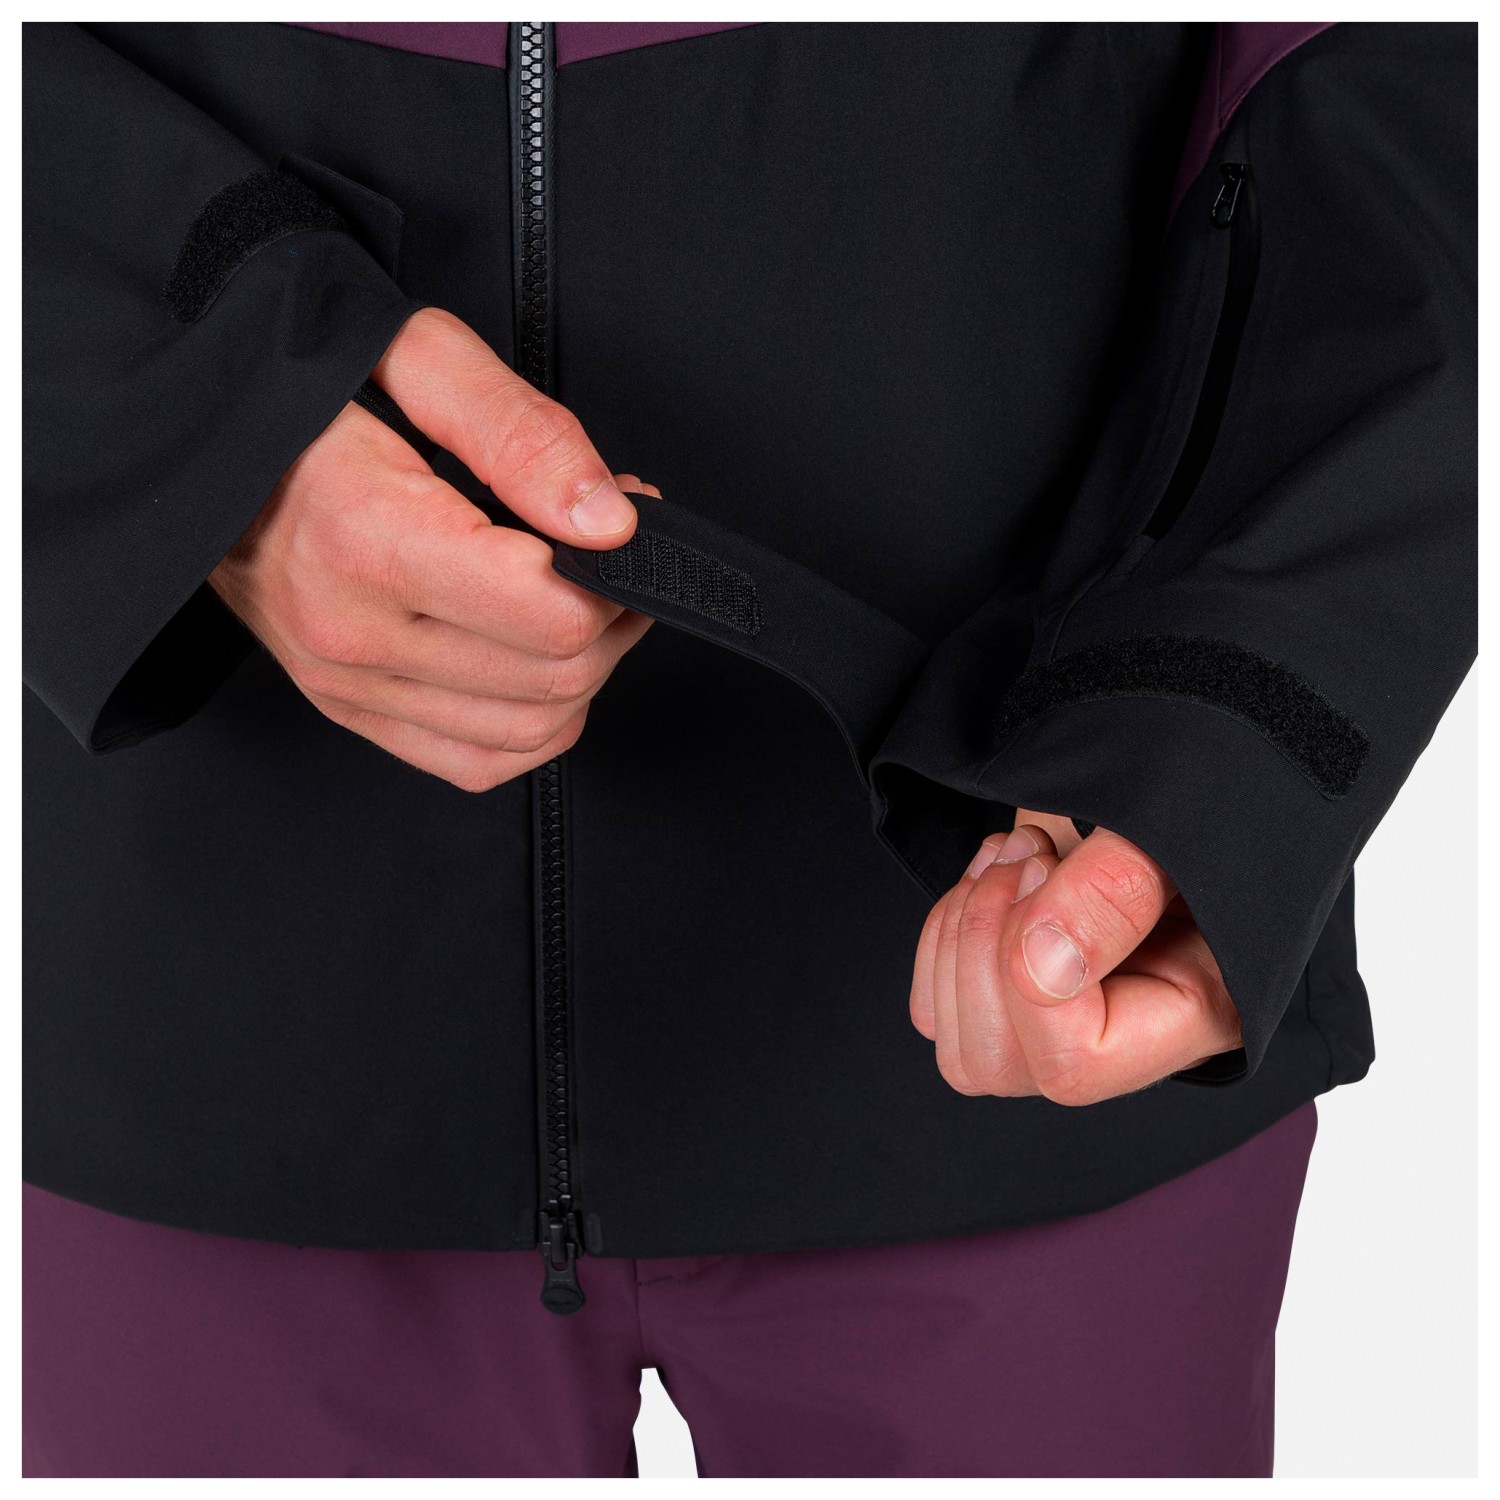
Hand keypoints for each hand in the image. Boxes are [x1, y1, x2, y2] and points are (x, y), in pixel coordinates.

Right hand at [210, 307, 653, 791]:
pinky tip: (539, 662)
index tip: (624, 523)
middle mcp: (353, 632)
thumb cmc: (302, 394)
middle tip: (616, 555)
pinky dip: (536, 725)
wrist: (193, 448)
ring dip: (589, 671)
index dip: (617, 571)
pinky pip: (479, 761)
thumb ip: (520, 433)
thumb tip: (608, 522)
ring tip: (585, 601)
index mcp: (368, 540)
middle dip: (615, 616)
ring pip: (532, 730)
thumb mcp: (415, 358)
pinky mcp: (352, 710)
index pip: (550, 613)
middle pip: (556, 676)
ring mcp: (348, 685)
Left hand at [909, 809, 1242, 1103]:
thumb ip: (1116, 886)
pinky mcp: (1019, 998)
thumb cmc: (1197, 786)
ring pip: (959, 1048)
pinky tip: (995, 870)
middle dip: (984, 944)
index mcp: (1195, 1010)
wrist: (1184, 762)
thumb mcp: (1175, 817)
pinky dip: (946, 931)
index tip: (1046, 868)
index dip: (1027, 976)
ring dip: (964, 932)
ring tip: (1016, 855)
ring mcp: (1067, 1026)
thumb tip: (1039, 969)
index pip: (1071, 1062)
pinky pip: (937, 1008)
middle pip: (997, 1065)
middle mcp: (1129, 1038)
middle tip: (1030, 855)